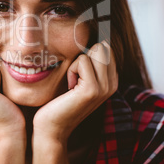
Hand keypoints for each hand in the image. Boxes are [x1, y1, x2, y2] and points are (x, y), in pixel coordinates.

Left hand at [32, 41, 117, 163]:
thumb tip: (89, 37)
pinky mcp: (93, 90)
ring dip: (77, 63)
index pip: (106, 48)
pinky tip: (69, 87)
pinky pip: (83, 60)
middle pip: (103, 47)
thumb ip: (87, 63)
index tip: (77, 71)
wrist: (51, 126)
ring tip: (72, 82)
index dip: (87, 53)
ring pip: (95, 51)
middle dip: (83, 55)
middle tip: (74, 77)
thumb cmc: (59, 100)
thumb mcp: (77, 79)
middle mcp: (112, 84)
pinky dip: (72, 69)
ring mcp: (105, 88)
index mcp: (111, 81)